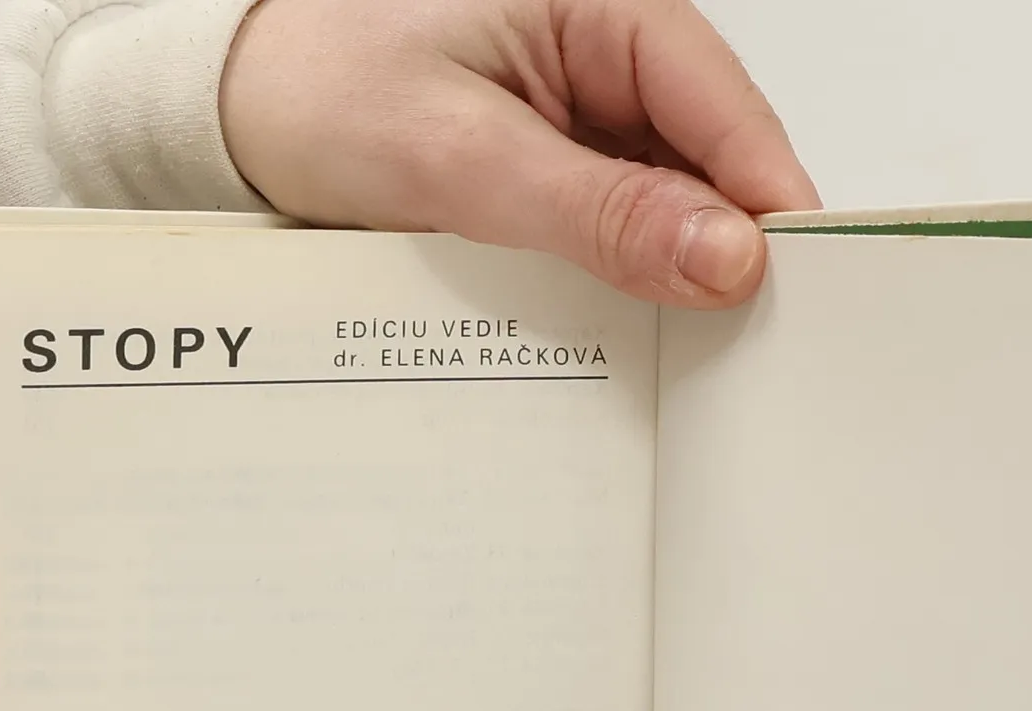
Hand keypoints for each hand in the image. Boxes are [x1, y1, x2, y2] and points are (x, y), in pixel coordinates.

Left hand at [222, 0, 818, 307]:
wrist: (236, 106)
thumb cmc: (320, 87)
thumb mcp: (458, 156)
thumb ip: (596, 211)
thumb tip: (724, 257)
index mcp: (604, 5)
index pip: (729, 110)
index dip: (770, 207)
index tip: (795, 301)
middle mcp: (609, 52)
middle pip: (714, 163)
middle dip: (724, 253)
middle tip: (739, 356)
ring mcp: (586, 114)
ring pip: (670, 205)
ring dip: (670, 276)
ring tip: (679, 354)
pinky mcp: (557, 167)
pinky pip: (616, 228)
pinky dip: (622, 280)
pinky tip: (618, 330)